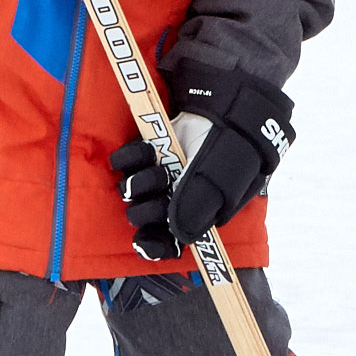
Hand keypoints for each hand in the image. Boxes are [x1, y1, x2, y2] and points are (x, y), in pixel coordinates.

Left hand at [112, 71, 292, 258]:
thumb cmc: (232, 153)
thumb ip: (198, 213)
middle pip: (142, 217)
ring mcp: (157, 173)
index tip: (143, 241)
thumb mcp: (223, 188)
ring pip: (130, 190)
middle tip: (164, 194)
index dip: (152, 245)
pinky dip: (130, 157)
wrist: (228, 110)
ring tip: (159, 169)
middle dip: (148, 209)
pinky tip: (148, 151)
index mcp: (192, 214)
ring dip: (140, 183)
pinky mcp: (145, 150)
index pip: (167, 242)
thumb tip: (177, 236)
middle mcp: (171, 197)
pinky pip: (122, 160)